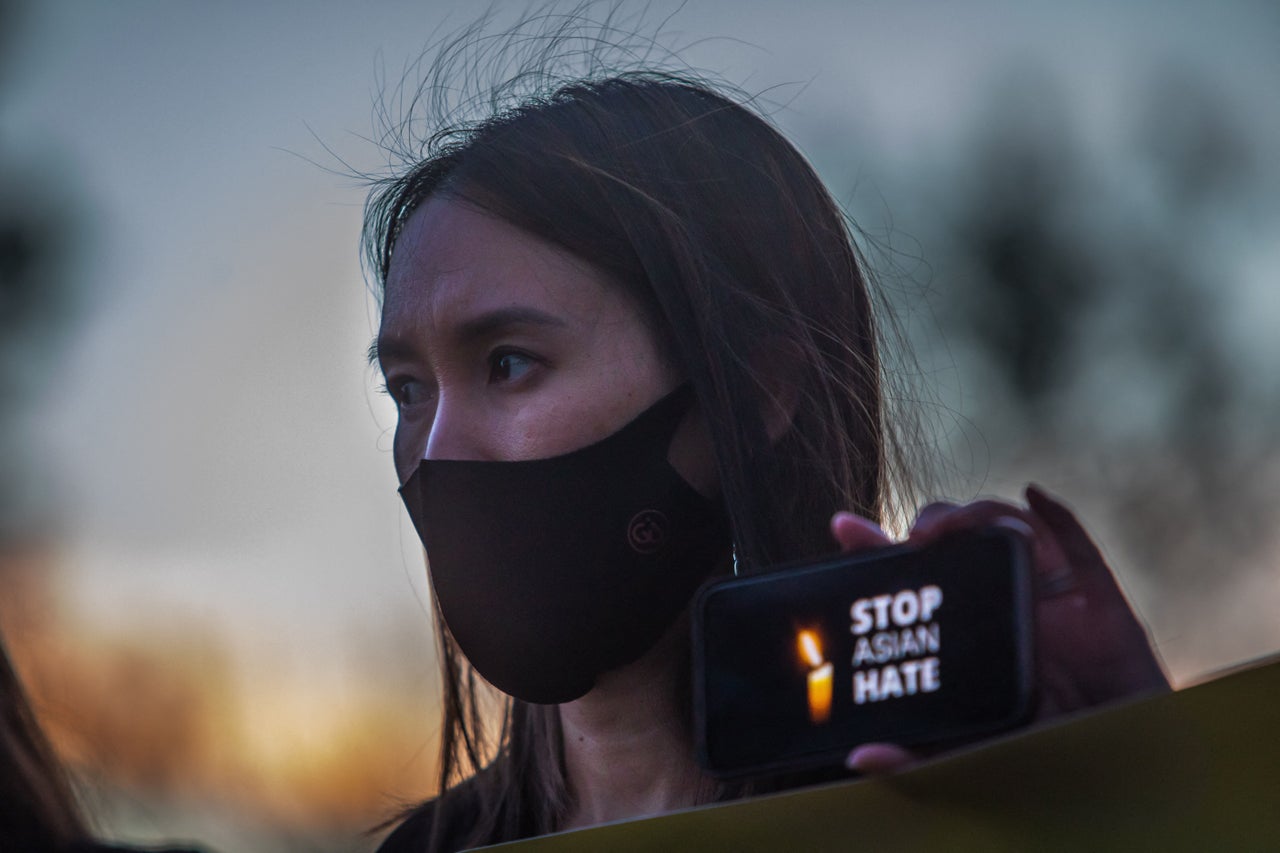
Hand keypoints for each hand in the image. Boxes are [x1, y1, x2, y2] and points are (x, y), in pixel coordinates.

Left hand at [829, 485, 1168, 774]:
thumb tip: (862, 758)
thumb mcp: (977, 762)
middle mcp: (1002, 608)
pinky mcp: (1098, 601)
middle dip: (933, 523)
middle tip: (915, 537)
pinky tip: (1035, 497)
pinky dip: (1057, 514)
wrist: (1126, 782)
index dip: (876, 549)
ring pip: (1009, 532)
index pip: (912, 581)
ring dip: (982, 514)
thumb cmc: (1048, 768)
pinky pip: (1078, 545)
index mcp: (966, 637)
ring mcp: (1050, 599)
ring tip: (959, 527)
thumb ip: (923, 758)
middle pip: (959, 542)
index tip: (842, 527)